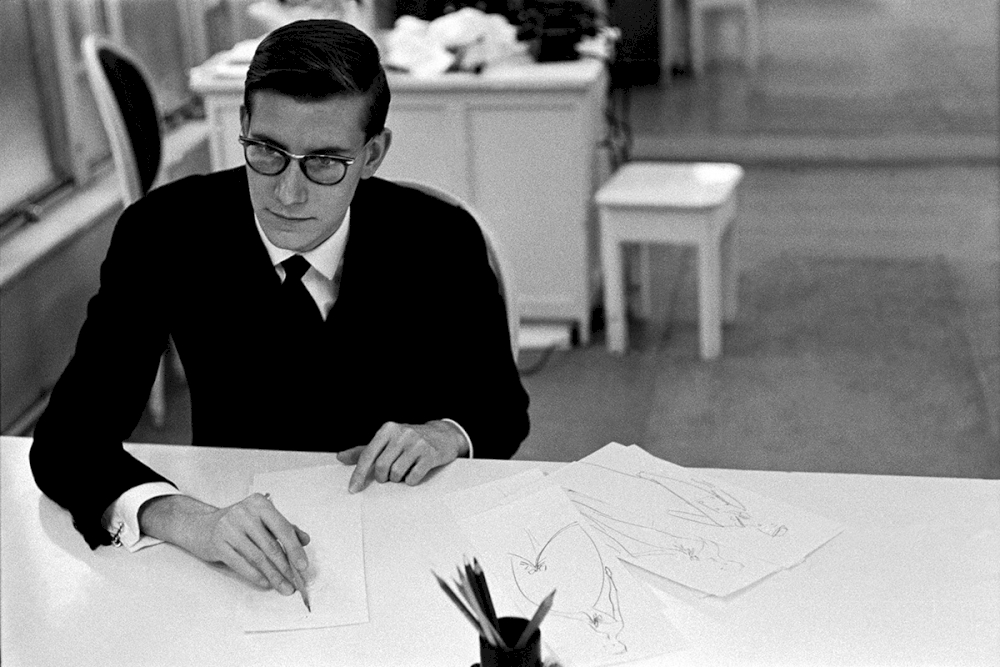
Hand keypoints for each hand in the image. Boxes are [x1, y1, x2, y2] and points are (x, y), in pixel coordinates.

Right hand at [139, 494, 309, 592]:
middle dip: (286, 568)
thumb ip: (285, 528)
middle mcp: (245, 513)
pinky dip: (256, 576)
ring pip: (258, 558)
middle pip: (271, 546)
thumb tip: (305, 540)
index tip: (303, 566)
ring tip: (283, 586)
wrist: (201, 526)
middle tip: (295, 582)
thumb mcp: (262, 519)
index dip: (295, 550)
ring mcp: (229, 528)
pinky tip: (265, 583)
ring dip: (273, 576)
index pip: (283, 528)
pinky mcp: (218, 544)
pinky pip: (241, 564)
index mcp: (259, 504)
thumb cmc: (238, 523)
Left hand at [336, 420, 467, 492]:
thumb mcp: (387, 440)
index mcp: (387, 429)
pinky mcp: (431, 454)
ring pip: (396, 473)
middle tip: (388, 476)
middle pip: (381, 467)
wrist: (443, 435)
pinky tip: (414, 473)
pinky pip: (413, 477)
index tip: (353, 489)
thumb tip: (340, 457)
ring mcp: (417, 443)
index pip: (367, 454)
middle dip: (382, 477)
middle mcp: (402, 433)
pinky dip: (410, 481)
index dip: (358, 474)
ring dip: (397, 479)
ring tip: (403, 472)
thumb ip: (364, 450)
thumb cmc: (409, 440)